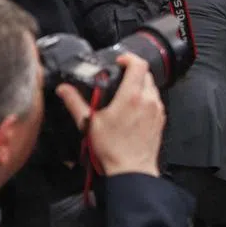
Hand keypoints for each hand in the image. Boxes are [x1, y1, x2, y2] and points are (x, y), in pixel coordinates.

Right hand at [56, 54, 164, 176]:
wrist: (132, 168)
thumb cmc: (112, 149)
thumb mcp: (89, 123)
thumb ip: (75, 102)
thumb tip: (64, 90)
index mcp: (132, 97)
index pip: (138, 64)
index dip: (128, 58)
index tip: (119, 61)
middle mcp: (148, 100)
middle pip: (146, 74)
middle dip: (133, 71)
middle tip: (119, 78)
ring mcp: (157, 109)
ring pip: (152, 86)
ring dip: (140, 85)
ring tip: (124, 95)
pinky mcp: (161, 118)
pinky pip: (155, 100)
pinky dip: (146, 98)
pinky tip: (132, 109)